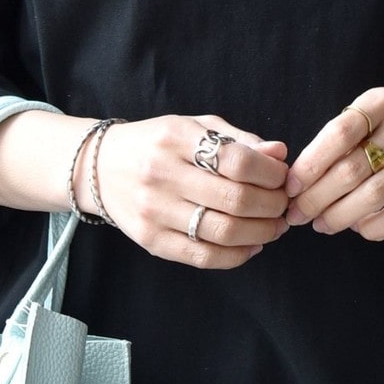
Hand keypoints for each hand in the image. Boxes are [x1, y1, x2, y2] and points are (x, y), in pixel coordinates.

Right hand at [95, 116, 289, 268]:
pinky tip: (252, 245)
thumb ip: (238, 140)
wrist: (100, 168)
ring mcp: (153, 210)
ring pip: (223, 232)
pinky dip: (237, 255)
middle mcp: (161, 174)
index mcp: (175, 138)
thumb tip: (280, 155)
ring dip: (262, 233)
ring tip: (275, 226)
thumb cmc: (157, 144)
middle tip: (283, 204)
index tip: (282, 177)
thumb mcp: (194, 127)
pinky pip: (203, 257)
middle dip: (272, 206)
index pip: (237, 161)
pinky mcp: (150, 240)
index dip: (271, 174)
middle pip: (235, 200)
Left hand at [285, 87, 383, 241]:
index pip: (338, 134)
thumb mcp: (376, 112)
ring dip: (339, 216)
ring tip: (321, 225)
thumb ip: (343, 137)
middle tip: (296, 215)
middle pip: (351, 170)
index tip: (290, 187)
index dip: (310, 164)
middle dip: (316, 198)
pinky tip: (357, 227)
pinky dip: (372, 227)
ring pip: (373, 196)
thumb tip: (300, 180)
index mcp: (383, 102)